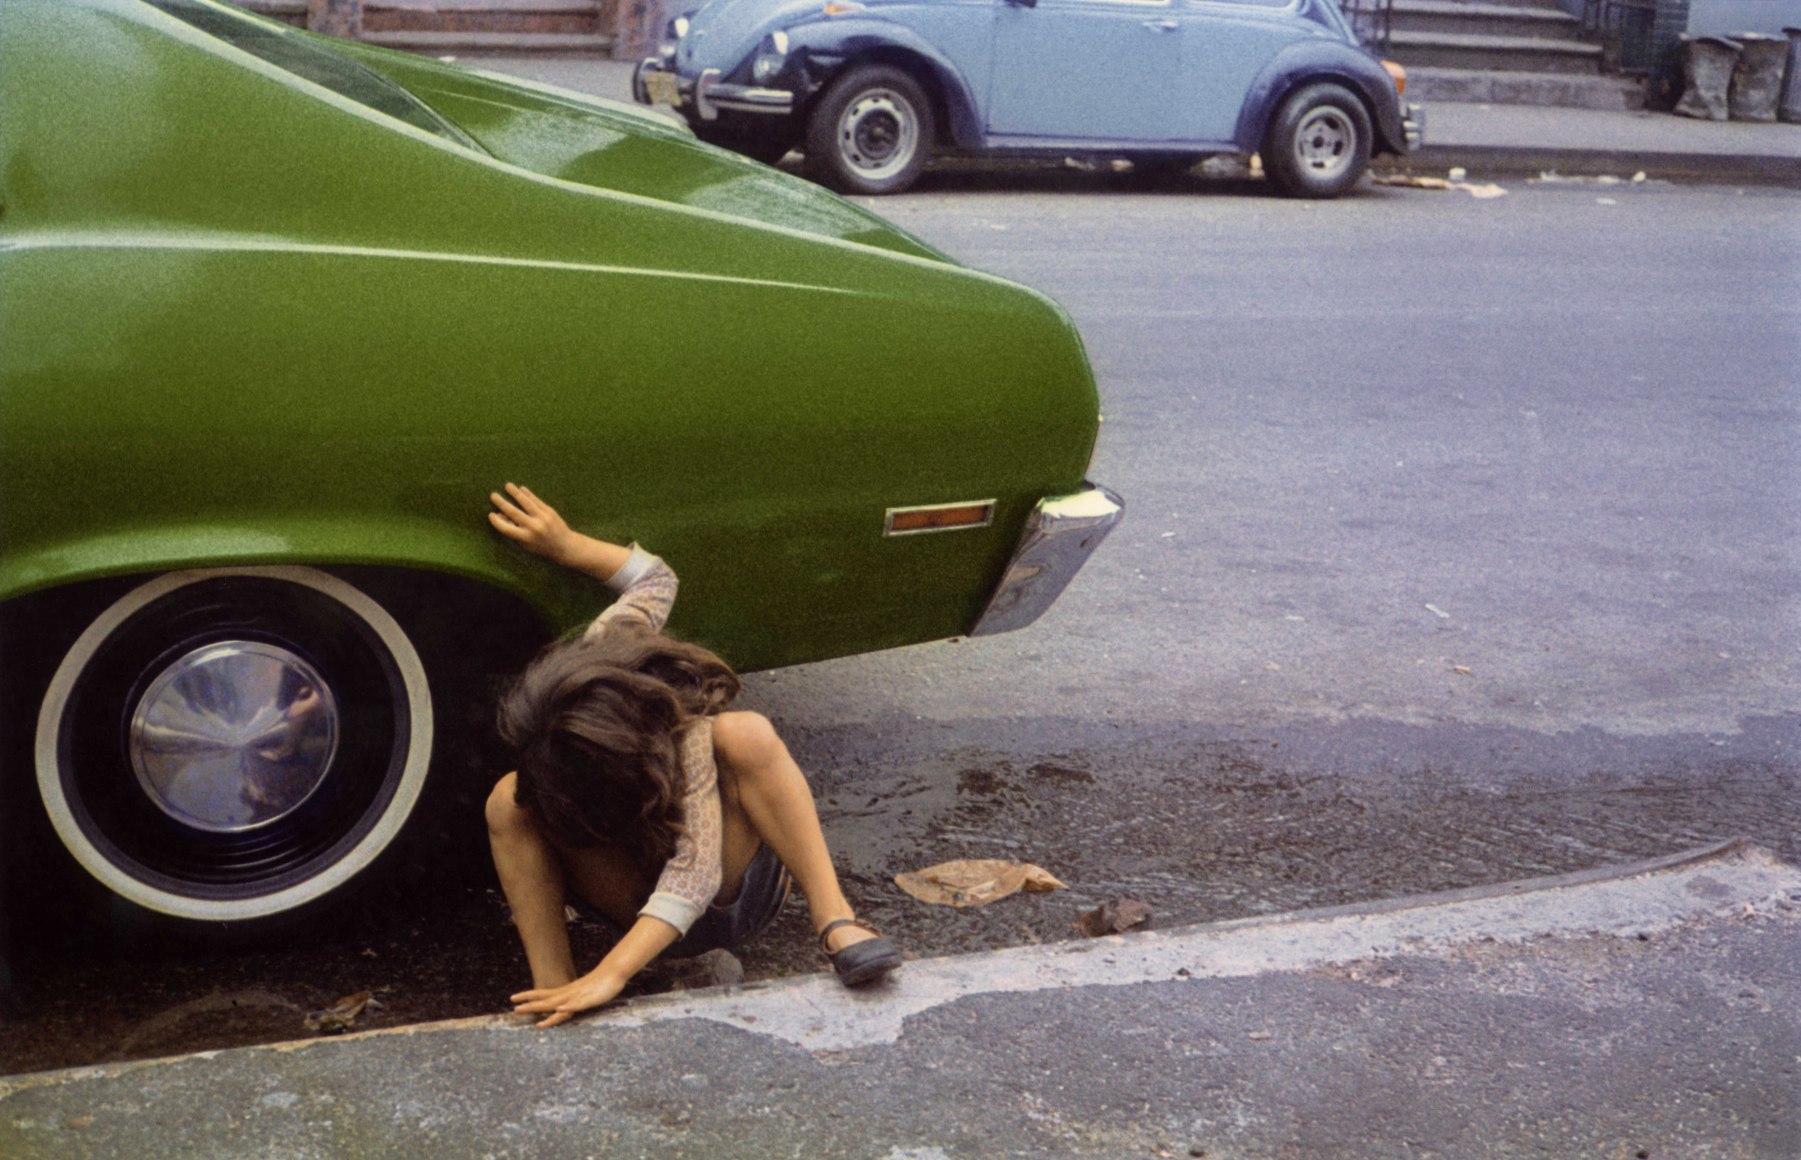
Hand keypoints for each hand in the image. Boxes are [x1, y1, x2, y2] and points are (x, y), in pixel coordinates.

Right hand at [488, 482, 575, 566]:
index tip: (490, 514)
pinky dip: (529, 494)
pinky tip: (522, 489)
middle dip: (502, 503)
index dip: (497, 521)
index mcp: (525, 538)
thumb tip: (501, 515)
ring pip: (526, 503)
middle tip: (493, 495)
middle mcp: (533, 527)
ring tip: (507, 485)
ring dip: (516, 493)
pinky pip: (537, 501)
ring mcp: (542, 518)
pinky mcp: (550, 512)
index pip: (506, 528)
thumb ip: (513, 531)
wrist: (564, 545)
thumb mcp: (526, 544)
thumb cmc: (541, 546)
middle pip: (514, 513)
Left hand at [510, 969, 625, 1028]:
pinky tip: (560, 1008)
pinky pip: (578, 1004)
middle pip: (547, 1000)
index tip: (512, 998)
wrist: (615, 972)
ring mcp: (579, 996)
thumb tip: (562, 1004)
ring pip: (558, 1003)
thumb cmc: (600, 983)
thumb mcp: (583, 992)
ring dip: (543, 1007)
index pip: (544, 994)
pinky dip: (568, 1006)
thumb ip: (572, 998)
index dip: (528, 996)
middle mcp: (569, 993)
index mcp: (566, 991)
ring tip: (531, 1009)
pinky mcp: (590, 999)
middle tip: (514, 1009)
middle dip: (530, 1005)